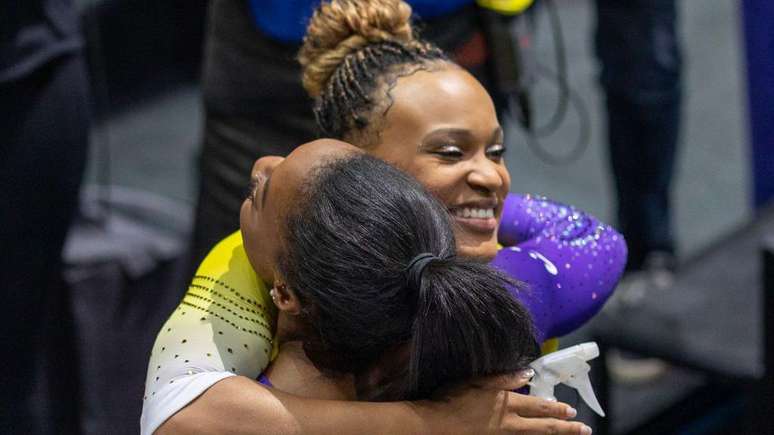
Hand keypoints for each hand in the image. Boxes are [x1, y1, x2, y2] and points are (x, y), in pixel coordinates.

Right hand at [415, 371, 591, 434]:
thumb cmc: (452, 399)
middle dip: (565, 428)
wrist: (435, 424)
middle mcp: (509, 423)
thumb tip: (528, 373)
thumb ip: (504, 378)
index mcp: (506, 403)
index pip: (539, 406)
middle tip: (583, 429)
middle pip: (543, 427)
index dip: (557, 409)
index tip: (573, 411)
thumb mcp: (478, 381)